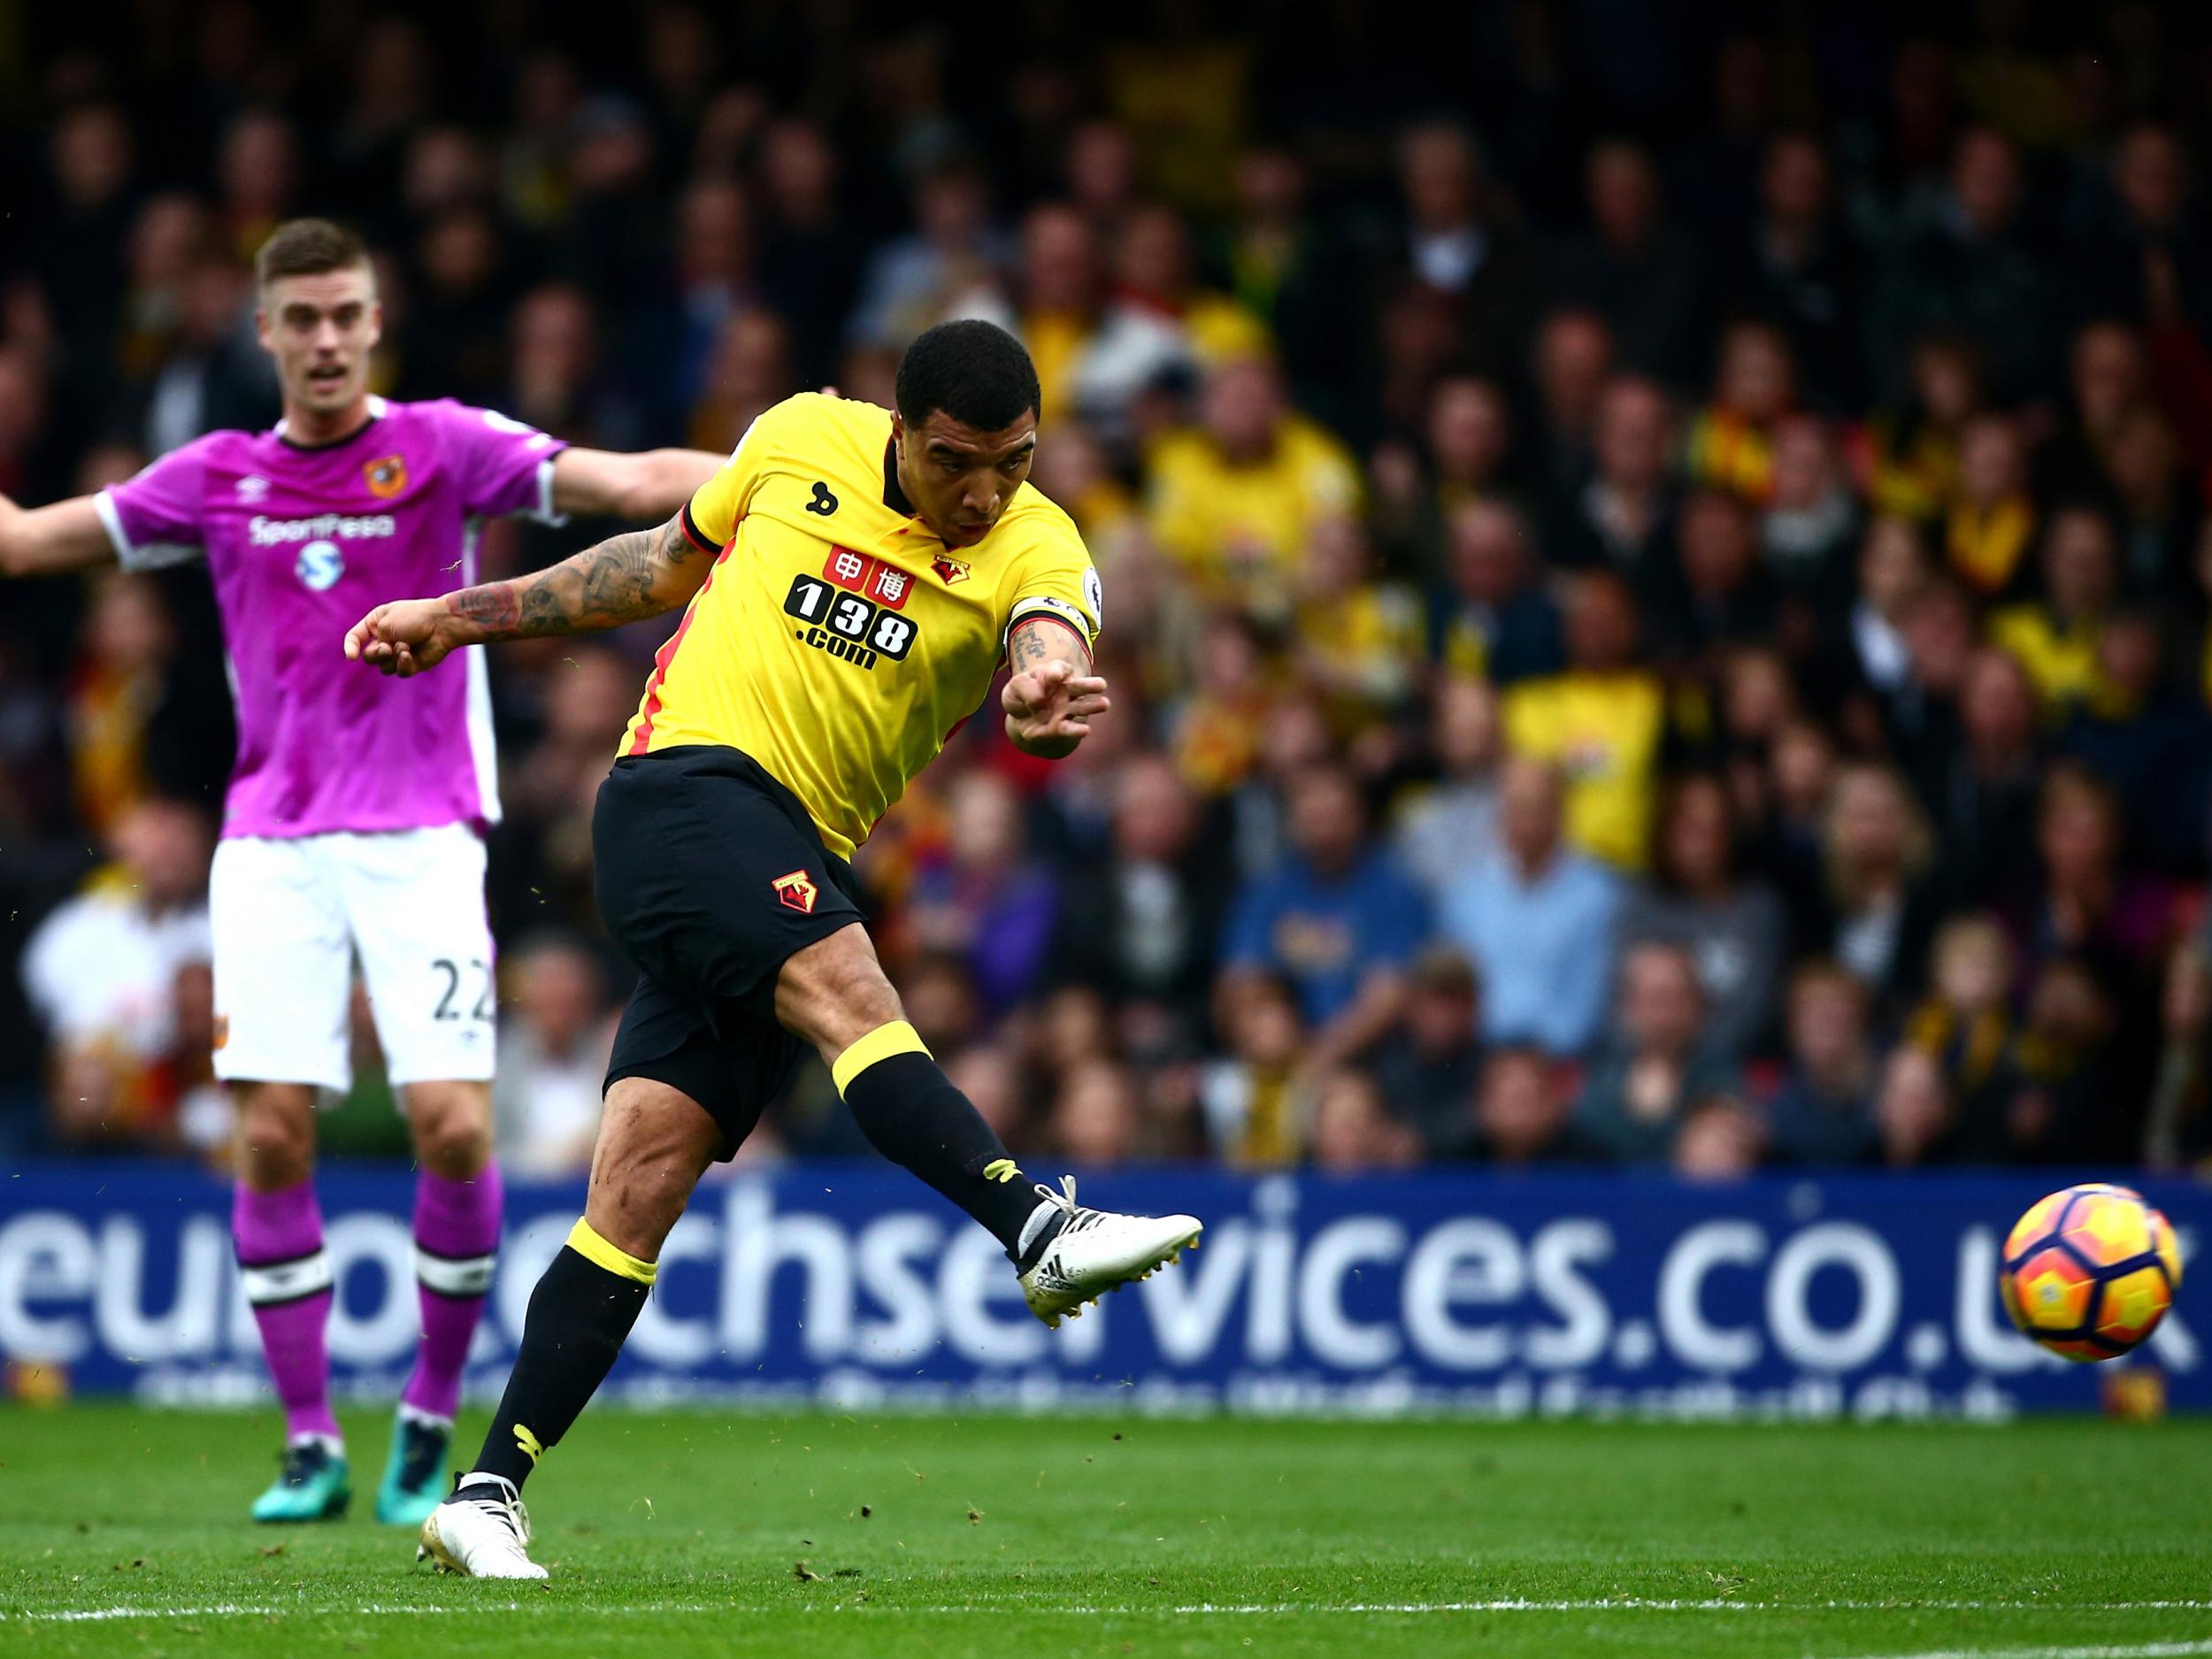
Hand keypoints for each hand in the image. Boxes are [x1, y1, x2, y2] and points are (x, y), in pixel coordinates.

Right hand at [343, 596, 471, 676]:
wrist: (442, 625)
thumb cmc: (414, 618)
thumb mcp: (386, 624)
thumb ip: (375, 642)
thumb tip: (381, 657)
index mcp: (376, 623)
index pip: (355, 637)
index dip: (350, 648)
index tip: (352, 657)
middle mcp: (386, 638)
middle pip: (369, 657)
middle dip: (377, 654)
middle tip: (387, 648)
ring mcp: (399, 652)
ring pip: (383, 667)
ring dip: (392, 659)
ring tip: (406, 647)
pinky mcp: (412, 663)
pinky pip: (399, 672)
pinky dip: (403, 665)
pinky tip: (410, 656)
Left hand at [1002, 657, 1109, 756]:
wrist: (1019, 716)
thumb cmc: (1020, 695)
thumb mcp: (1015, 685)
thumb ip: (1027, 688)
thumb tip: (1040, 703)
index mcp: (1054, 674)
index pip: (1058, 670)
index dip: (1056, 673)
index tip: (1055, 676)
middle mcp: (1066, 691)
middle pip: (1080, 686)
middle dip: (1091, 685)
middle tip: (1102, 685)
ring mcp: (1065, 710)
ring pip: (1081, 707)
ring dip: (1092, 706)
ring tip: (1105, 704)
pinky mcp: (1059, 728)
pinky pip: (1068, 728)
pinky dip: (1076, 730)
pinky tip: (1086, 730)